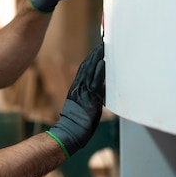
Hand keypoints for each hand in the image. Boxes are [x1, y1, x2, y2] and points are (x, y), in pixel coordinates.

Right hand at [46, 43, 104, 158]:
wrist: (71, 131)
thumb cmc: (77, 123)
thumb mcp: (82, 106)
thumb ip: (88, 96)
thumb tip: (99, 91)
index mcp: (76, 89)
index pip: (83, 69)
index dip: (90, 59)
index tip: (96, 51)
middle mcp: (79, 88)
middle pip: (87, 67)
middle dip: (95, 55)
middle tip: (102, 45)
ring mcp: (84, 92)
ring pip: (90, 71)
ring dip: (98, 59)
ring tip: (104, 49)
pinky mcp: (90, 97)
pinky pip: (95, 82)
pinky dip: (99, 72)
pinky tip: (103, 63)